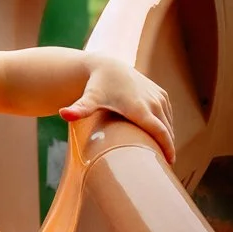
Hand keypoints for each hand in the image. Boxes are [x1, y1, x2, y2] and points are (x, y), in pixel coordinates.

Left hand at [60, 59, 175, 164]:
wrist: (107, 66)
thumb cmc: (96, 87)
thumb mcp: (89, 99)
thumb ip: (79, 109)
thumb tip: (63, 113)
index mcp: (140, 108)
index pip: (160, 132)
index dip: (167, 148)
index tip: (169, 163)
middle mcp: (153, 102)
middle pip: (166, 130)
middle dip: (167, 147)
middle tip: (163, 166)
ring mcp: (158, 97)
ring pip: (167, 122)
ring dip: (168, 138)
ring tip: (163, 155)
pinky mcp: (160, 93)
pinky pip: (167, 114)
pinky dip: (166, 126)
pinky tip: (162, 138)